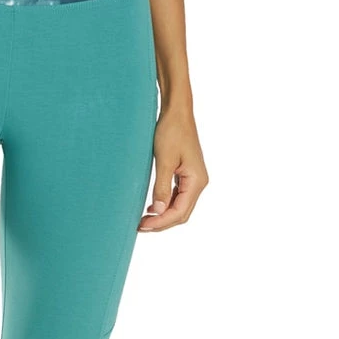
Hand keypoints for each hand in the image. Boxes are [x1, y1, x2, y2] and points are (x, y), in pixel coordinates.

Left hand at [139, 104, 208, 231]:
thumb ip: (162, 188)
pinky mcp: (186, 175)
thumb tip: (159, 212)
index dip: (161, 222)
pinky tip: (152, 208)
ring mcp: (193, 179)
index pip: (180, 212)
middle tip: (140, 227)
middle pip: (181, 213)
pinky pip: (177, 197)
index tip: (142, 226)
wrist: (176, 112)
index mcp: (197, 180)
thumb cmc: (171, 131)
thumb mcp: (164, 161)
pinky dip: (165, 206)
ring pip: (179, 207)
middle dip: (162, 223)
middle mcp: (199, 182)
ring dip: (163, 216)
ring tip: (143, 221)